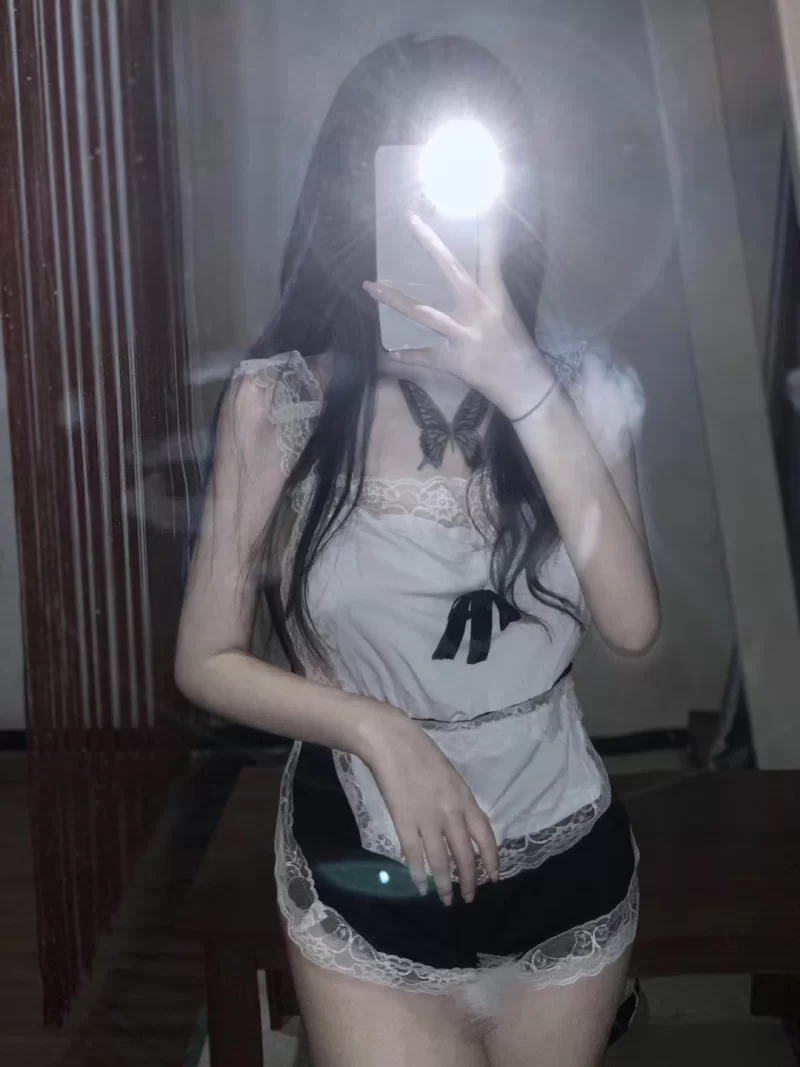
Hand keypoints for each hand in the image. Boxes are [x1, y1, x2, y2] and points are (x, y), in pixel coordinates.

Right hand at [358, 707, 499, 904]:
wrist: (393, 742)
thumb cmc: (422, 754)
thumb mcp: (451, 777)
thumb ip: (459, 803)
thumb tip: (462, 829)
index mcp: (465, 799)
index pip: (486, 837)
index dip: (492, 860)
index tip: (493, 878)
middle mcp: (451, 813)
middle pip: (465, 855)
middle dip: (469, 880)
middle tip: (469, 898)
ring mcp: (427, 819)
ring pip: (440, 861)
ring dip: (444, 884)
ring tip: (446, 899)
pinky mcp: (404, 822)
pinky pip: (414, 855)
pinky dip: (418, 874)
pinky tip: (420, 886)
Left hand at [363, 210, 554, 417]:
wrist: (524, 385)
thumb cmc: (516, 346)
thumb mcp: (506, 313)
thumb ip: (485, 292)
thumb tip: (464, 274)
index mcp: (494, 296)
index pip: (490, 255)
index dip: (485, 229)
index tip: (477, 202)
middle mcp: (478, 310)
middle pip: (451, 271)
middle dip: (430, 244)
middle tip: (410, 219)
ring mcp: (464, 336)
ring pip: (424, 314)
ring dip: (394, 300)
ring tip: (370, 286)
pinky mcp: (454, 360)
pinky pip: (425, 356)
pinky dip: (409, 355)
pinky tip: (392, 353)